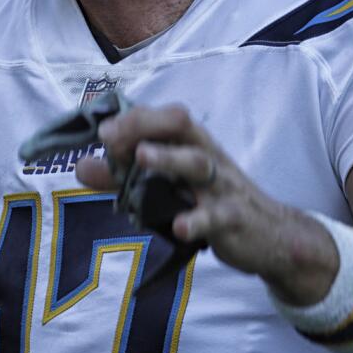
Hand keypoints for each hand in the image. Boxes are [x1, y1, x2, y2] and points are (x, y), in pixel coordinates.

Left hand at [74, 104, 336, 303]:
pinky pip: (215, 216)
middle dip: (144, 125)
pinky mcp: (233, 218)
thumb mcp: (168, 187)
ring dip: (168, 159)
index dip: (131, 118)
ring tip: (141, 158)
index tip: (101, 131)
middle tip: (109, 136)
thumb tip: (82, 167)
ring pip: (198, 163)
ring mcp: (222, 186)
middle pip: (180, 126)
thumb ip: (124, 177)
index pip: (161, 116)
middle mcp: (207, 156)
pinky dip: (198, 220)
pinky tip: (180, 227)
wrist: (271, 236)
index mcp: (190, 143)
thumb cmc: (212, 202)